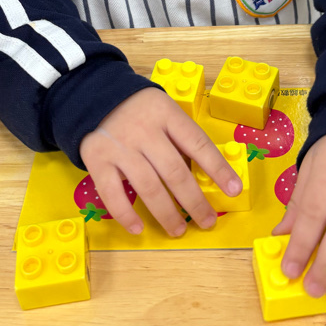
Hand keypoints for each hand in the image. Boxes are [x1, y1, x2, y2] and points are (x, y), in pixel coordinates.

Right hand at [80, 87, 242, 237]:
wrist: (92, 95)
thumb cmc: (138, 109)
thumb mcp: (164, 110)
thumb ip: (180, 136)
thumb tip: (207, 173)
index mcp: (166, 114)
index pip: (198, 144)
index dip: (218, 169)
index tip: (234, 190)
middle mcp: (144, 131)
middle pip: (175, 172)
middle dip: (194, 201)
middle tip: (207, 221)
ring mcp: (120, 147)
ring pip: (148, 186)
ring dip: (166, 213)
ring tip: (179, 229)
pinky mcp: (97, 160)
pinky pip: (113, 193)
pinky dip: (126, 214)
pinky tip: (138, 228)